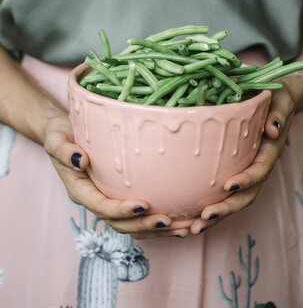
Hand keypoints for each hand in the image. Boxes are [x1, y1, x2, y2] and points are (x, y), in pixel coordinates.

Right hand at [44, 114, 188, 238]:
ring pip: (132, 225)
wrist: (65, 136)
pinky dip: (158, 222)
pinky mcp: (120, 196)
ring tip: (182, 228)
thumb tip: (81, 160)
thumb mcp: (56, 139)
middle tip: (167, 220)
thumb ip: (64, 151)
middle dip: (142, 225)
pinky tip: (181, 220)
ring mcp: (108, 200)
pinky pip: (139, 215)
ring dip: (155, 230)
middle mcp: (95, 200)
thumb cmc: (61, 136)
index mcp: (80, 190)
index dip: (120, 210)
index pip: (101, 206)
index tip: (142, 205)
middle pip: (119, 223)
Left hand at [189, 80, 295, 234]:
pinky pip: (223, 193)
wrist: (279, 102)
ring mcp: (247, 171)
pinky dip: (208, 207)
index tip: (229, 185)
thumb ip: (277, 114)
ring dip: (215, 216)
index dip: (246, 180)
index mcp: (268, 151)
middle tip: (203, 219)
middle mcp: (258, 166)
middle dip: (226, 209)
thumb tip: (271, 128)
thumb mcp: (280, 102)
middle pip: (246, 195)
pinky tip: (189, 217)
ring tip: (192, 228)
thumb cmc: (277, 99)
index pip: (259, 170)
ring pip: (234, 200)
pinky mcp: (235, 171)